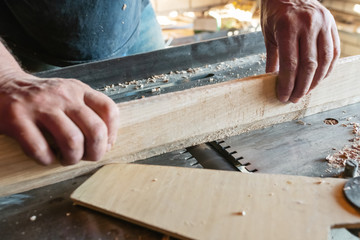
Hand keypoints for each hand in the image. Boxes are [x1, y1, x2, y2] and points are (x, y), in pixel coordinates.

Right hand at [0, 73, 118, 165]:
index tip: (105, 145)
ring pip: (72, 141)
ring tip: (67, 159)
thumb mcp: (70, 94)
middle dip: (96, 152)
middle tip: (88, 158)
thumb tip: (107, 143)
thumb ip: (89, 111)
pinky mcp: (17, 118)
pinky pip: (40, 148)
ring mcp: (40, 106)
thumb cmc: (43, 98)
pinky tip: (46, 157)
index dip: (112, 134)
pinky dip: (47, 160)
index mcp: (79, 90)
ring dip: (73, 158)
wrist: (3, 86)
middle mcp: (63, 95)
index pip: (109, 110)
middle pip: (95, 130)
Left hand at [261, 0, 339, 102]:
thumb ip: (272, 58)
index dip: (287, 84)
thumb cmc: (274, 12)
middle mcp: (307, 24)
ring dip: (315, 81)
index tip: (283, 97)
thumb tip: (270, 81)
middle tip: (294, 99)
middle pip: (308, 65)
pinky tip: (319, 78)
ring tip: (306, 92)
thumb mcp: (268, 34)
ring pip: (324, 60)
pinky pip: (333, 51)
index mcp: (287, 26)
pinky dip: (327, 68)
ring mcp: (322, 23)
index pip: (290, 64)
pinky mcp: (331, 24)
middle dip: (301, 87)